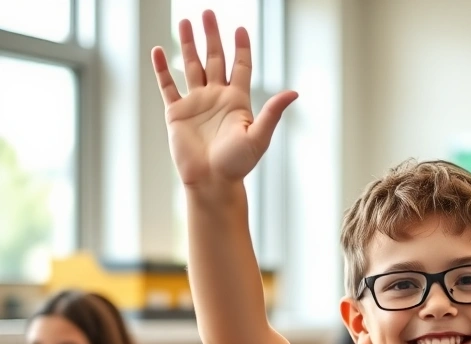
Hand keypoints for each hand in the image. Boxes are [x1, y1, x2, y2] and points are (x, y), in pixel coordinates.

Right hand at [151, 10, 297, 187]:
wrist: (212, 181)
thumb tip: (294, 92)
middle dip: (212, 36)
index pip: (240, 66)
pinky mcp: (177, 113)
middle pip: (215, 58)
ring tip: (184, 22)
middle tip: (208, 13)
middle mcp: (216, 97)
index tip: (241, 28)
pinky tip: (158, 51)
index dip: (241, 48)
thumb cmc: (238, 164)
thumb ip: (273, 112)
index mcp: (237, 100)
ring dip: (187, 44)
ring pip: (191, 66)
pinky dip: (162, 69)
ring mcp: (196, 103)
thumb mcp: (259, 136)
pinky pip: (168, 86)